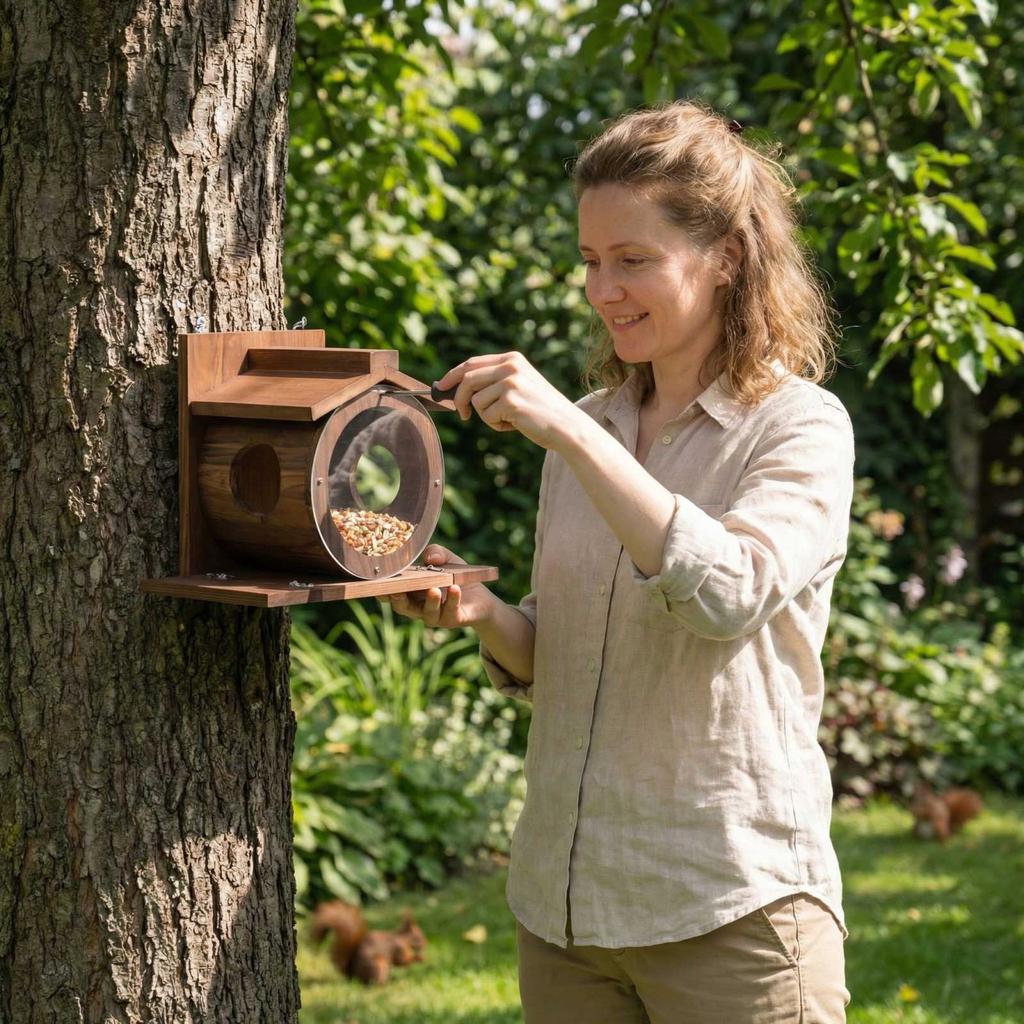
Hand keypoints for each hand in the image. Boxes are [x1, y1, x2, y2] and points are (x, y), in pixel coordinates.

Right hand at [382, 544, 494, 627]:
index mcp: (411, 592)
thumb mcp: (447, 559)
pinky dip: (453, 600)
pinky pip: (450, 612)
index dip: (381, 592)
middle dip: (398, 600)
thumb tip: (429, 557)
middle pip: (403, 607)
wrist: (481, 597)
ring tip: (434, 589)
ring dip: (430, 602)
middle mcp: (419, 607)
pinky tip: (455, 589)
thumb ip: (437, 552)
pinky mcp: (453, 620)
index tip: (374, 586)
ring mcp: (435, 616)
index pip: (391, 594)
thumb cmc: (457, 577)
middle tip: (396, 591)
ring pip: (427, 614)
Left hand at [437, 352, 581, 449]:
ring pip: (475, 400)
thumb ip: (494, 382)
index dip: (453, 375)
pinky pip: (486, 415)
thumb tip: (457, 389)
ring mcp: (510, 382)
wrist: (566, 426)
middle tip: (462, 415)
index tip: (441, 387)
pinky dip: (496, 425)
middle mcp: (511, 366)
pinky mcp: (510, 400)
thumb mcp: (519, 387)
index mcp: (512, 359)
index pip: (472, 363)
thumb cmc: (540, 411)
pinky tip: (515, 425)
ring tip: (508, 420)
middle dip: (459, 398)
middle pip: (467, 378)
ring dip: (486, 416)